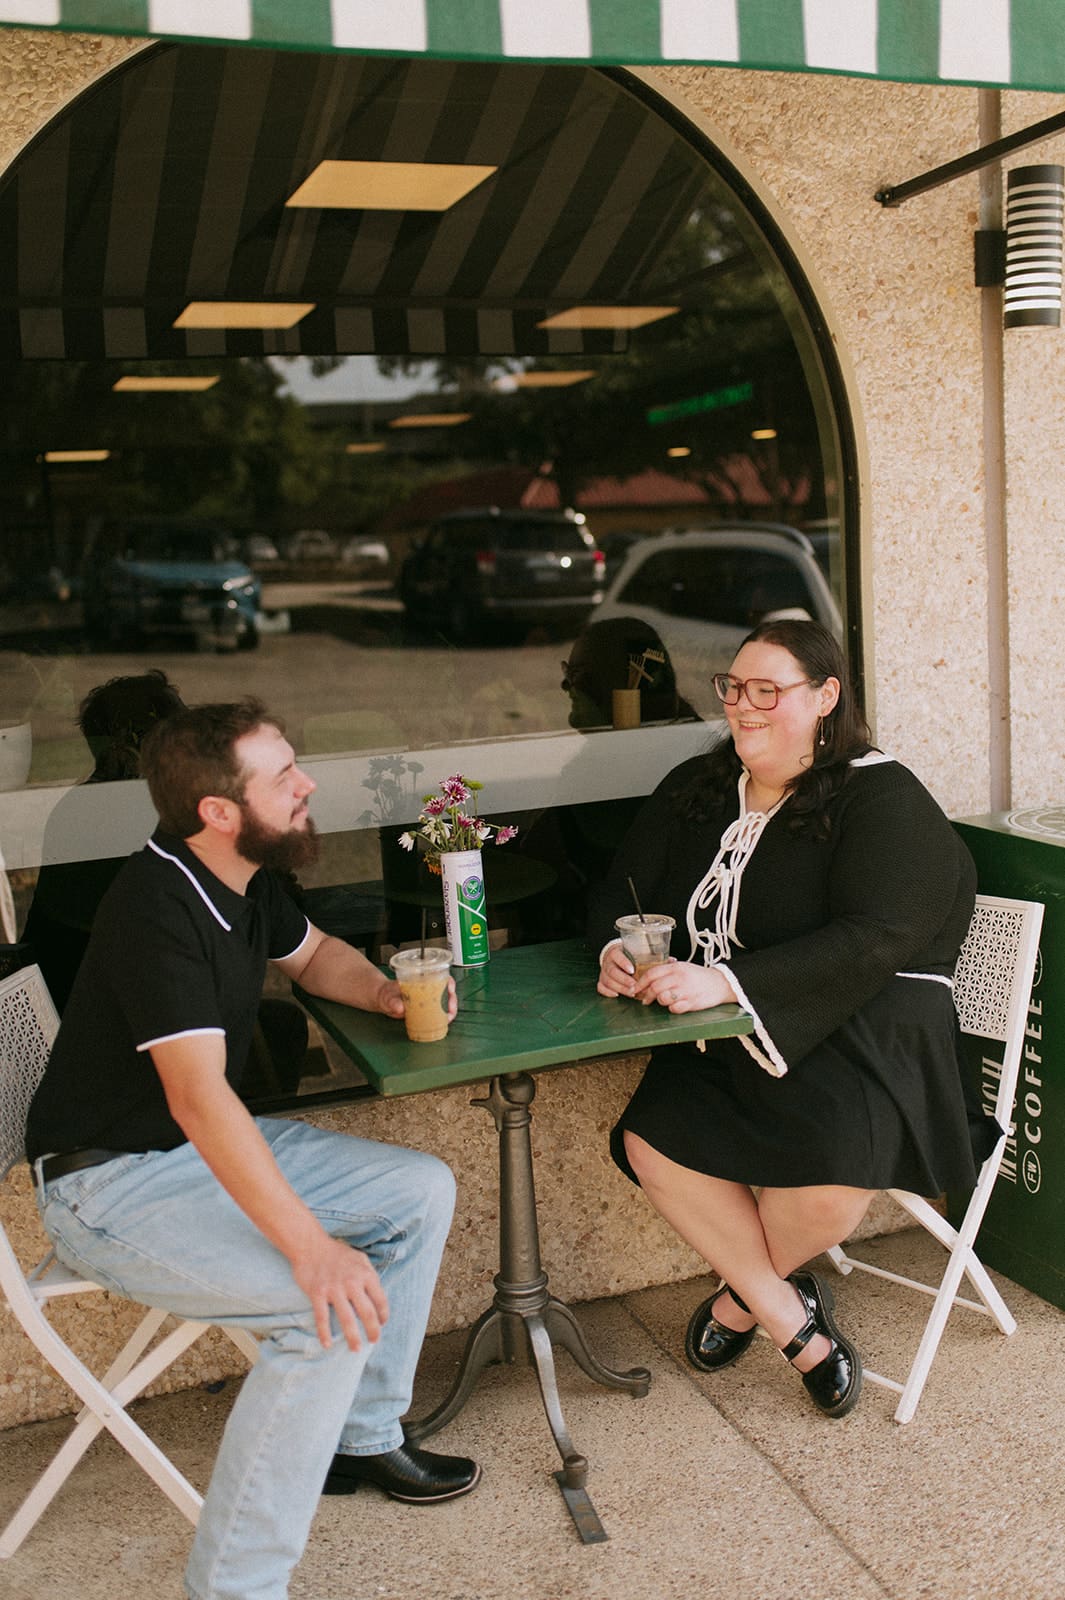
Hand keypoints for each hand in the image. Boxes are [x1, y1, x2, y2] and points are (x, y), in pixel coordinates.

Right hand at [293, 1234, 389, 1350]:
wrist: (311, 1245)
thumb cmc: (337, 1253)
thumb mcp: (360, 1259)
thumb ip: (369, 1276)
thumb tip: (377, 1295)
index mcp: (365, 1274)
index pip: (380, 1300)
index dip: (383, 1315)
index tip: (382, 1324)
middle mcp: (352, 1283)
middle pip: (367, 1313)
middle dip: (373, 1331)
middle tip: (373, 1341)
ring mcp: (334, 1289)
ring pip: (347, 1319)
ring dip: (352, 1337)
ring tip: (356, 1349)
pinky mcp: (318, 1293)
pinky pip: (322, 1317)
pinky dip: (324, 1333)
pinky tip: (327, 1344)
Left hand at [380, 975, 457, 1021]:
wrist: (383, 1000)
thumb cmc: (386, 994)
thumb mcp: (388, 997)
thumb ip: (393, 1002)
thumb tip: (400, 1008)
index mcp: (420, 980)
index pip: (440, 976)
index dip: (449, 982)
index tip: (450, 990)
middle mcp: (426, 987)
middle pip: (446, 990)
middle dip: (452, 1000)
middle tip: (451, 1009)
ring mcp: (427, 998)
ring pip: (445, 1001)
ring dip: (450, 1009)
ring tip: (448, 1017)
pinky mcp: (426, 1008)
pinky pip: (439, 1011)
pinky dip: (444, 1015)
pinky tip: (444, 1021)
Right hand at [598, 942, 644, 997]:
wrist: (615, 956)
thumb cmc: (629, 955)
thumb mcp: (635, 951)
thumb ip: (648, 956)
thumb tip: (668, 961)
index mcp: (615, 952)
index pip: (617, 956)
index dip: (624, 963)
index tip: (632, 970)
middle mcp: (607, 962)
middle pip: (612, 971)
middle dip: (624, 980)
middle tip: (635, 986)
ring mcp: (603, 971)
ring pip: (607, 981)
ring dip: (620, 988)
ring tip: (632, 993)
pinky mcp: (601, 980)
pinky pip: (600, 987)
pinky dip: (607, 992)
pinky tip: (617, 995)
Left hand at [638, 960, 737, 1012]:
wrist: (720, 983)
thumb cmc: (699, 976)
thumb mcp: (683, 966)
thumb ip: (667, 969)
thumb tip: (649, 972)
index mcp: (676, 968)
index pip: (652, 973)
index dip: (640, 982)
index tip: (634, 988)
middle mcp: (680, 978)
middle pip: (655, 987)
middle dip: (646, 995)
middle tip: (644, 1000)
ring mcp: (686, 991)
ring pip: (663, 998)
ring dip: (659, 1001)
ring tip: (662, 1001)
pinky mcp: (692, 1003)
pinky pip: (675, 1009)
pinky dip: (672, 1009)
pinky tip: (675, 1006)